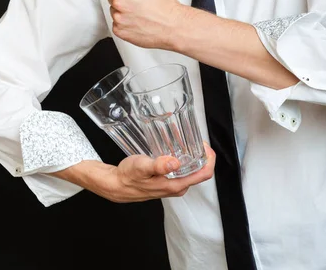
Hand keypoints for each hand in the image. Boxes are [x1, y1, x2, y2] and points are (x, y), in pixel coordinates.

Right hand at [53, 142, 215, 202]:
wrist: (116, 184)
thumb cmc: (128, 177)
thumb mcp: (142, 167)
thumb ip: (159, 165)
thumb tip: (175, 162)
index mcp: (175, 185)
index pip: (204, 174)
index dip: (209, 158)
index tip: (205, 144)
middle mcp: (177, 187)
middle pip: (199, 171)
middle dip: (200, 153)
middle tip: (195, 138)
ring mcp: (172, 185)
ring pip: (190, 169)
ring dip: (191, 154)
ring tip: (186, 139)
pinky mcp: (166, 181)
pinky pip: (180, 169)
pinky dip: (182, 157)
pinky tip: (175, 147)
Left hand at [96, 0, 185, 48]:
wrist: (172, 26)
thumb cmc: (165, 4)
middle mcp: (119, 2)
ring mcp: (118, 18)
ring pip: (113, 10)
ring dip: (122, 9)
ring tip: (138, 10)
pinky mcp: (120, 30)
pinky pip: (116, 23)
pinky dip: (124, 22)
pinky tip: (137, 20)